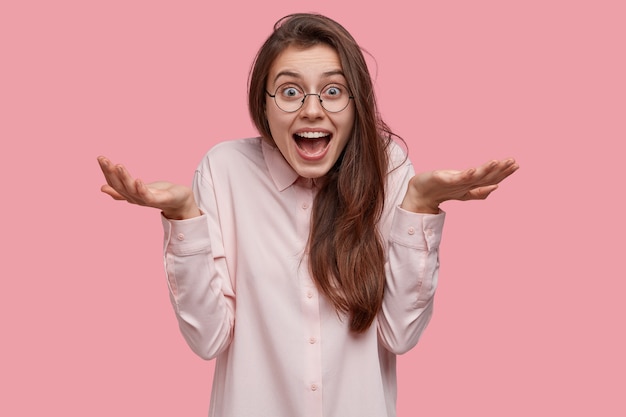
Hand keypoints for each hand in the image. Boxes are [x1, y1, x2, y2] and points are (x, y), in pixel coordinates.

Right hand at [97, 156, 200, 219]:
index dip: (106, 171)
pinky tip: (138, 180)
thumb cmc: (159, 194)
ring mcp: (147, 201)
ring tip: (118, 165)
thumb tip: (102, 188)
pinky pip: (148, 197)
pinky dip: (142, 189)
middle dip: (110, 172)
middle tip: (103, 159)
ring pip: (131, 190)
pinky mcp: (160, 201)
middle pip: (119, 186)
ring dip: (124, 178)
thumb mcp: (138, 189)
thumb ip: (121, 191)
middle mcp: (135, 198)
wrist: (180, 202)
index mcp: (130, 194)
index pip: (114, 183)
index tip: (100, 158)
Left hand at [402, 158, 518, 213]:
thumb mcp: (461, 189)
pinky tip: (473, 170)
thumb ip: (477, 190)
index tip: (516, 165)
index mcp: (471, 187)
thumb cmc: (439, 189)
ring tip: (498, 161)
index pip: (491, 179)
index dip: (504, 174)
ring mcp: (457, 185)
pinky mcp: (445, 182)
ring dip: (487, 170)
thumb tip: (495, 187)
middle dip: (501, 171)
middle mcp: (466, 187)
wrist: (419, 195)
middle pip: (487, 179)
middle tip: (515, 162)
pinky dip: (466, 175)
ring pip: (476, 178)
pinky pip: (458, 179)